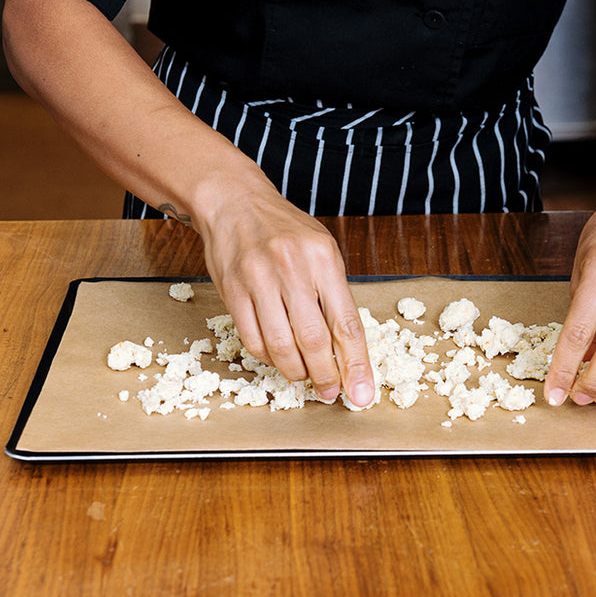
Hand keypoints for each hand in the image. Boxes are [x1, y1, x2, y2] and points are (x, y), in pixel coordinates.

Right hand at [188, 163, 375, 406]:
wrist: (234, 203)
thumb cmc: (284, 230)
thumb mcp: (321, 249)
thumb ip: (334, 294)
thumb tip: (348, 349)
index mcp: (323, 258)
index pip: (346, 323)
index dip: (356, 364)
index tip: (362, 393)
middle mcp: (292, 268)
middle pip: (314, 340)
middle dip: (326, 375)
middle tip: (330, 393)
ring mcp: (259, 279)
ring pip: (281, 345)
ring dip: (296, 372)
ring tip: (304, 378)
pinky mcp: (232, 291)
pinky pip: (253, 339)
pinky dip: (268, 358)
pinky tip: (278, 358)